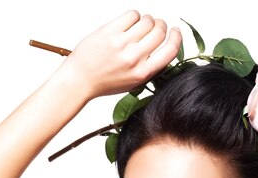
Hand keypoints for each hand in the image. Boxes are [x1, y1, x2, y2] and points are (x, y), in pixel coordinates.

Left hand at [58, 10, 182, 99]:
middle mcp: (134, 58)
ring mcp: (122, 44)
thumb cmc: (105, 82)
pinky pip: (132, 15)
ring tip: (140, 26)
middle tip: (155, 27)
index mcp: (142, 73)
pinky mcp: (110, 32)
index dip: (176, 38)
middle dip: (160, 26)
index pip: (170, 51)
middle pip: (160, 31)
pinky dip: (134, 16)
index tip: (176, 32)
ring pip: (147, 20)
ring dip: (147, 20)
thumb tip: (164, 48)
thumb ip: (149, 68)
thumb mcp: (133, 83)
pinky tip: (128, 23)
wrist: (80, 80)